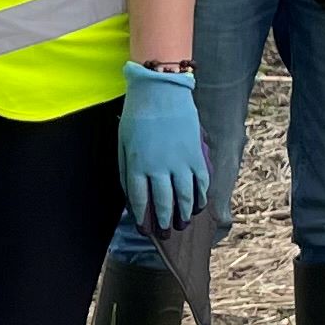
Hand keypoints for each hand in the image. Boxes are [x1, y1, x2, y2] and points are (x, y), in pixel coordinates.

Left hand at [119, 63, 209, 232]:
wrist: (161, 90)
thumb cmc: (137, 115)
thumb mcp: (123, 143)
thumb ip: (126, 170)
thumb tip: (133, 195)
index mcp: (137, 165)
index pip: (140, 201)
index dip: (143, 218)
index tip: (145, 229)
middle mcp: (159, 168)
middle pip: (163, 203)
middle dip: (164, 222)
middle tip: (166, 235)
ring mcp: (180, 162)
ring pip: (185, 197)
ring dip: (184, 214)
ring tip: (183, 224)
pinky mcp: (196, 154)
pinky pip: (201, 182)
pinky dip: (201, 196)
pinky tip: (199, 205)